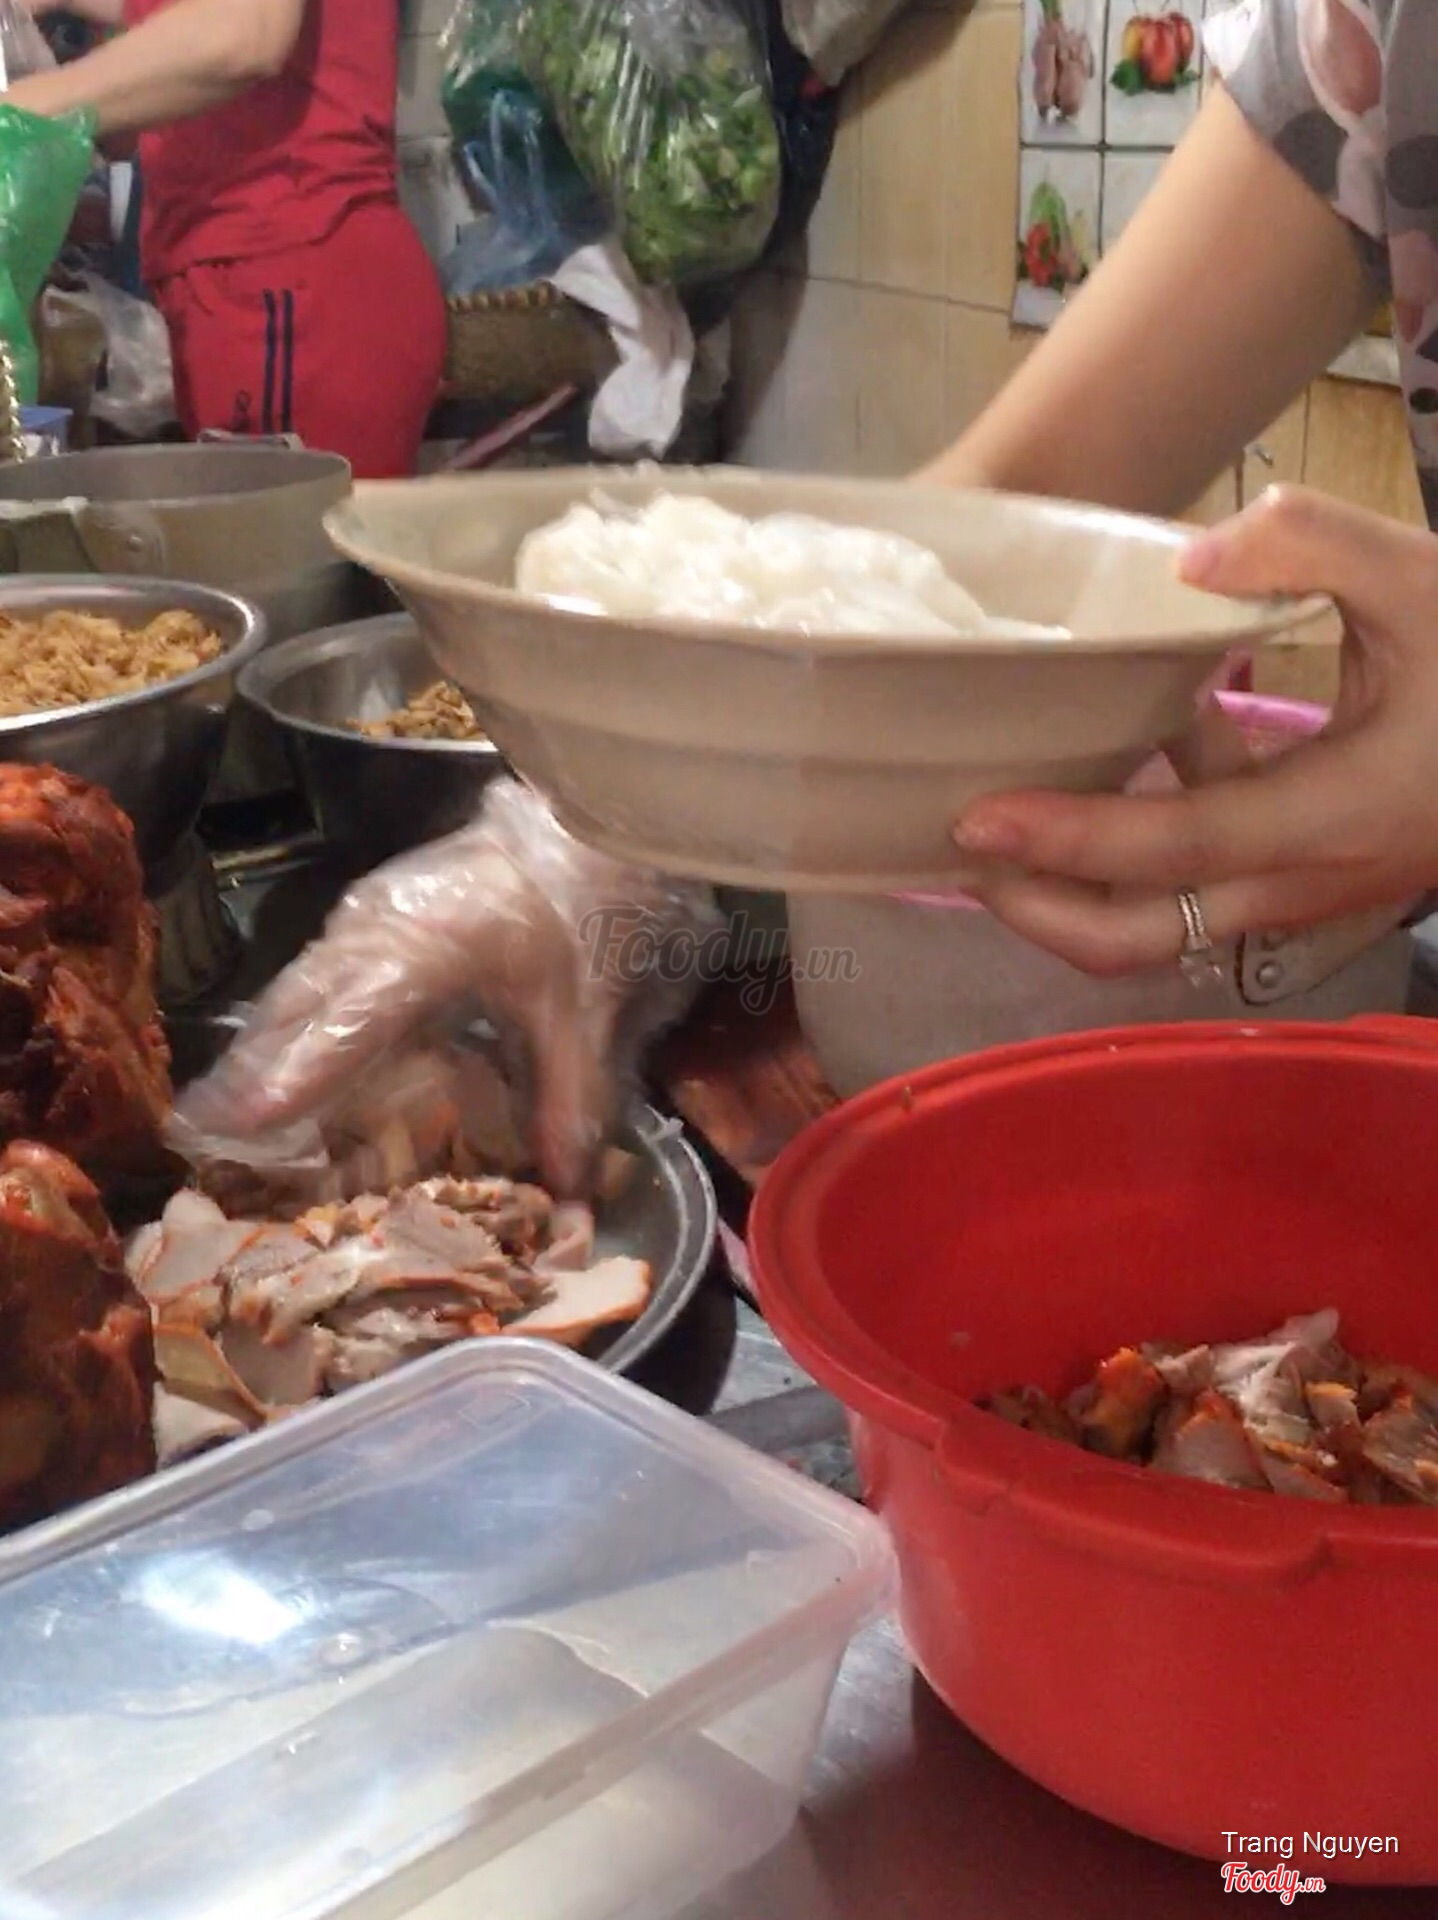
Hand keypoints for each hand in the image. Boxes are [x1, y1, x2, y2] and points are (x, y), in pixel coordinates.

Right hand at [174, 780, 716, 1195]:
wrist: (579, 818)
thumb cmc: (582, 906)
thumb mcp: (584, 1009)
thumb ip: (570, 1097)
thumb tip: (571, 1187)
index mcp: (424, 951)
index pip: (343, 1024)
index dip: (292, 1077)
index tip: (237, 1122)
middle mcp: (375, 931)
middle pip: (294, 1009)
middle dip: (248, 1073)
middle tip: (201, 1135)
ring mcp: (364, 915)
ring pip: (294, 989)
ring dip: (259, 1048)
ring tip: (218, 1110)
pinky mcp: (368, 911)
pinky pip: (312, 973)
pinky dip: (286, 1020)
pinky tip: (276, 1060)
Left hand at [952, 487, 1437, 974]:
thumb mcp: (1425, 577)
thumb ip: (1311, 547)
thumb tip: (1187, 559)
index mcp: (1329, 818)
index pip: (1171, 850)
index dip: (1068, 841)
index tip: (975, 819)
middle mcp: (1304, 881)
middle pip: (1142, 939)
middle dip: (1039, 910)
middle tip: (959, 848)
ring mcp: (1304, 892)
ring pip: (1165, 924)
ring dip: (1079, 882)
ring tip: (1006, 810)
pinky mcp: (1306, 877)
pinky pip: (1200, 885)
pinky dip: (1145, 842)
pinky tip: (1142, 746)